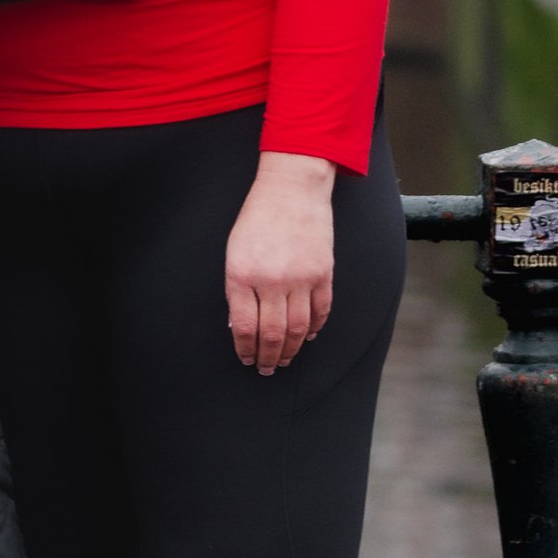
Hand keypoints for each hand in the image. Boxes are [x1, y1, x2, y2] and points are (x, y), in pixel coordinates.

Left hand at [225, 152, 334, 373]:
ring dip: (290, 349)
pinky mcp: (323, 273)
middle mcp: (271, 280)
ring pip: (297, 329)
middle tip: (266, 368)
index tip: (246, 359)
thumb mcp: (234, 251)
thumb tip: (241, 324)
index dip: (246, 349)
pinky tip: (306, 336)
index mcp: (242, 274)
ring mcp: (301, 278)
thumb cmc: (257, 217)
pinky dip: (314, 328)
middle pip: (272, 333)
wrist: (291, 188)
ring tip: (284, 359)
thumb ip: (237, 287)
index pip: (244, 327)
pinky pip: (321, 311)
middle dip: (268, 357)